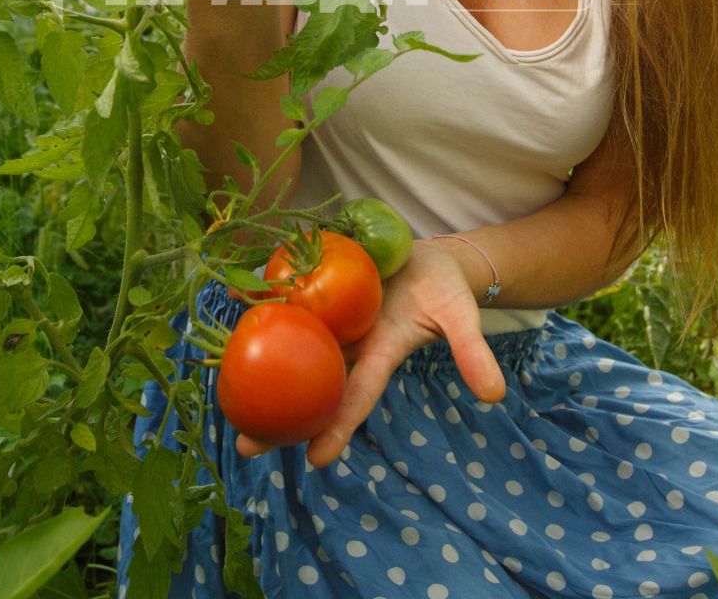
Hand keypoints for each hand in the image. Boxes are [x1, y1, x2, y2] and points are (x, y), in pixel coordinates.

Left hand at [231, 239, 507, 467]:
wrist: (429, 257)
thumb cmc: (445, 291)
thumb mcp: (461, 319)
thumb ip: (472, 354)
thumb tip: (495, 396)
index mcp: (380, 354)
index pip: (356, 397)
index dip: (338, 427)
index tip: (314, 460)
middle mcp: (349, 345)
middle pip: (310, 385)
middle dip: (280, 417)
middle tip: (246, 444)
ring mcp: (331, 320)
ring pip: (291, 350)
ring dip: (260, 370)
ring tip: (223, 395)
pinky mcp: (320, 292)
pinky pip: (290, 306)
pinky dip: (264, 313)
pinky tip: (230, 319)